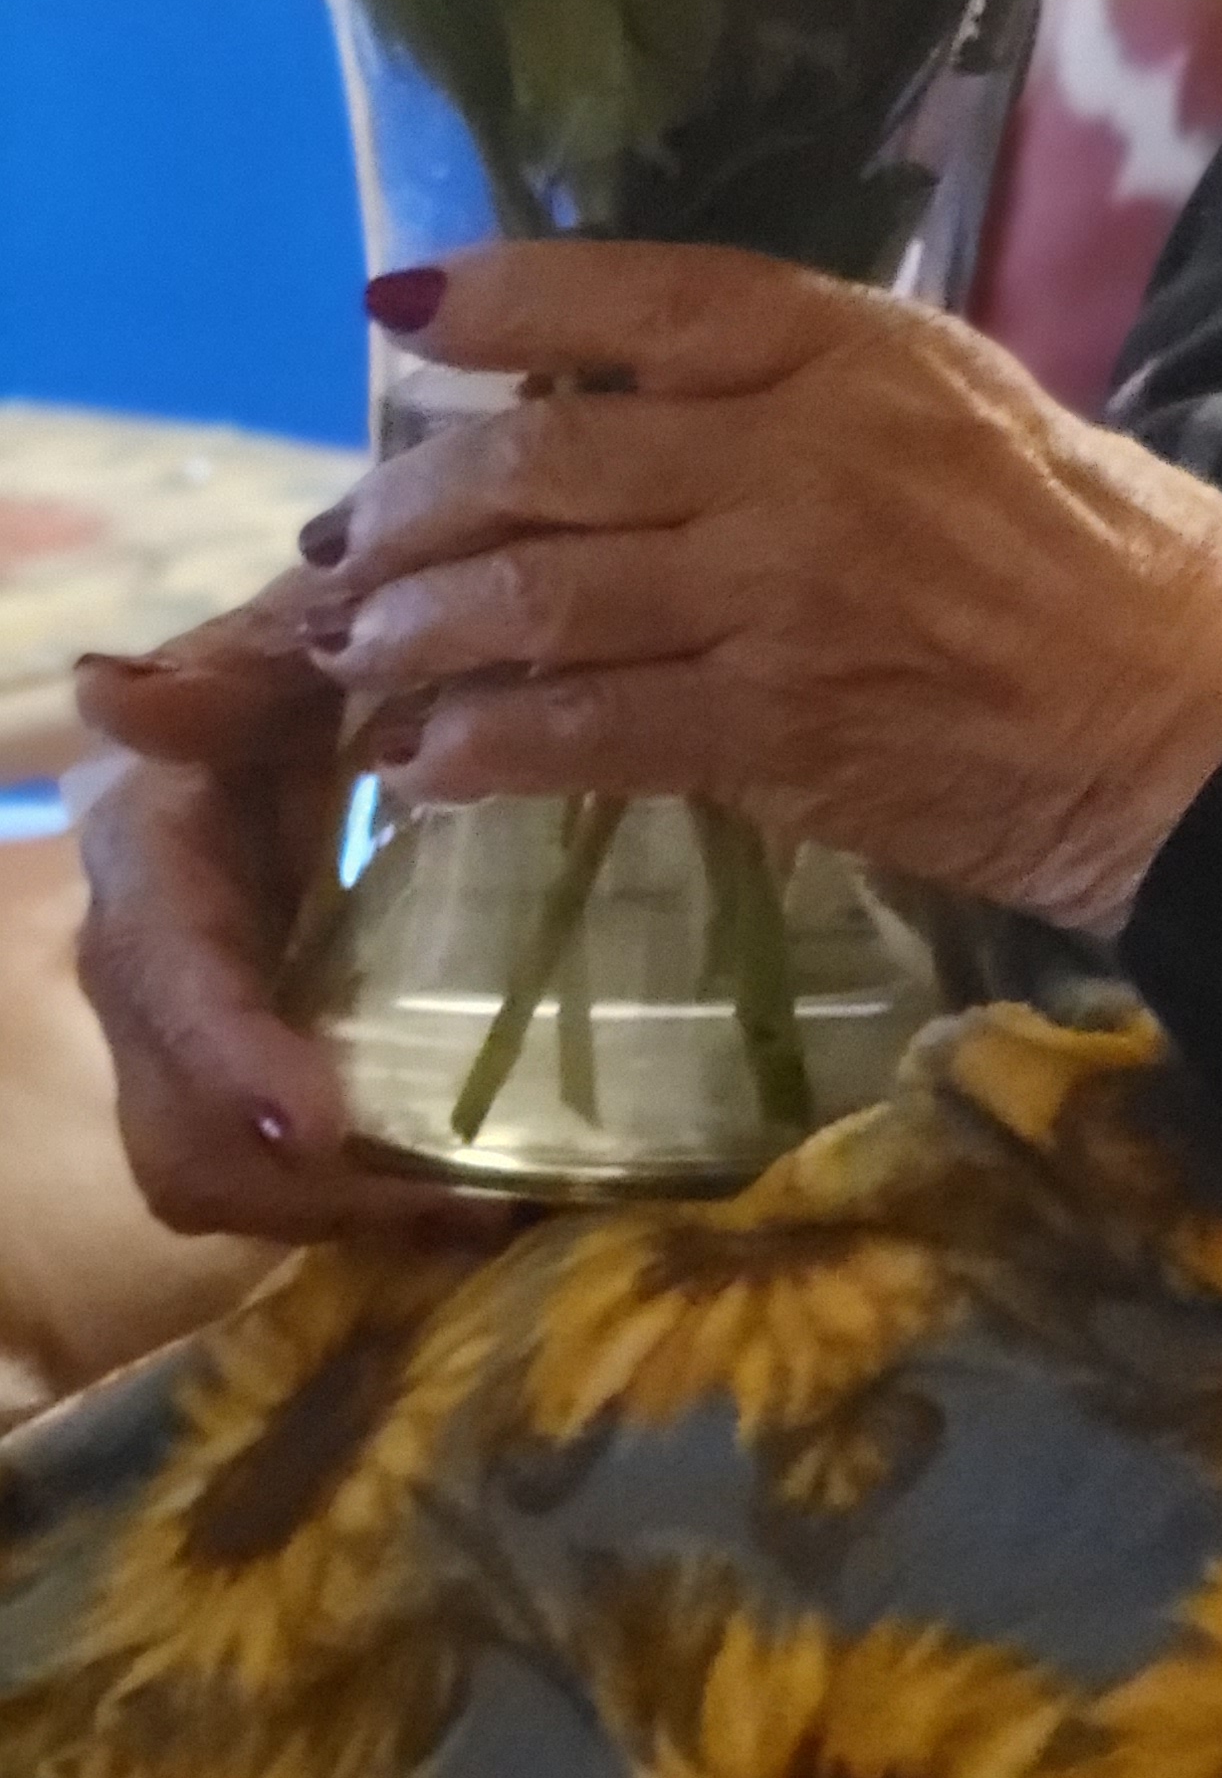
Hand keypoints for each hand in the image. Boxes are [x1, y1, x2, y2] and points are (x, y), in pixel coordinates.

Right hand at [71, 583, 515, 1244]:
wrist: (375, 687)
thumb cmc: (340, 656)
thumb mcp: (305, 645)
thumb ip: (234, 666)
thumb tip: (106, 691)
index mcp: (151, 852)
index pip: (162, 974)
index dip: (225, 1057)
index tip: (317, 1125)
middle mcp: (151, 964)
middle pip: (179, 1123)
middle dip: (301, 1184)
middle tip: (453, 1204)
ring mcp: (196, 1033)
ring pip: (219, 1174)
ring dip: (343, 1213)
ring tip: (478, 1214)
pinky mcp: (257, 1070)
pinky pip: (282, 1177)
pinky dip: (370, 1206)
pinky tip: (476, 1208)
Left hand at [305, 244, 1221, 935]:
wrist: (1202, 725)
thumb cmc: (1113, 552)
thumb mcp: (975, 400)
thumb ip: (822, 388)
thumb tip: (654, 396)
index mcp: (861, 349)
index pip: (636, 297)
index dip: (499, 295)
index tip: (401, 311)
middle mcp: (802, 452)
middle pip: (541, 457)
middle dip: (410, 501)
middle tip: (351, 540)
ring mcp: (777, 594)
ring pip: (533, 595)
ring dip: (413, 631)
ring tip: (359, 654)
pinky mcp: (771, 731)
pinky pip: (577, 731)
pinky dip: (475, 749)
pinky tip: (423, 766)